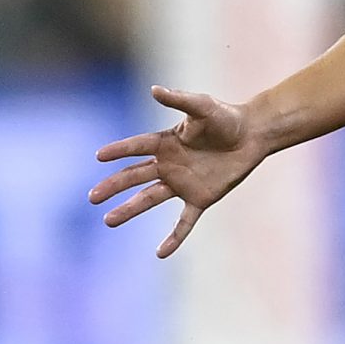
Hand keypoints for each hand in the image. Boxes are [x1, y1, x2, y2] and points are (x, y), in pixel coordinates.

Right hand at [89, 86, 265, 257]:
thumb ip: (179, 99)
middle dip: (113, 186)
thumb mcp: (203, 106)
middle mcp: (168, 164)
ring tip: (108, 221)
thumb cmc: (226, 117)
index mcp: (165, 142)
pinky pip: (184, 221)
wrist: (252, 135)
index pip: (136, 147)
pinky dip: (174, 238)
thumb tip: (154, 89)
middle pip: (135, 176)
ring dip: (129, 209)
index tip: (99, 156)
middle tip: (93, 197)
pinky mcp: (200, 198)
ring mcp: (182, 183)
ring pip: (150, 199)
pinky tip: (161, 253)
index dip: (119, 151)